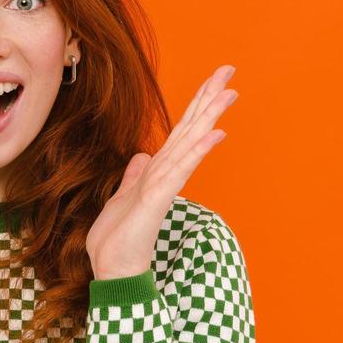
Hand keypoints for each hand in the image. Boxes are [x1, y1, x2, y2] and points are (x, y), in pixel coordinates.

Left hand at [86, 65, 238, 279]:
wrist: (112, 271)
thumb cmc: (118, 241)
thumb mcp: (121, 198)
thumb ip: (134, 176)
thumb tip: (141, 156)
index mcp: (157, 172)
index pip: (180, 132)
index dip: (196, 106)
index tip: (214, 81)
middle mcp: (165, 175)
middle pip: (191, 130)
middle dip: (209, 100)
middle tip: (229, 71)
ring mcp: (164, 186)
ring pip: (190, 143)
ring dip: (209, 118)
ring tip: (229, 93)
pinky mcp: (158, 199)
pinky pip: (180, 170)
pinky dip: (197, 151)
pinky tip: (215, 134)